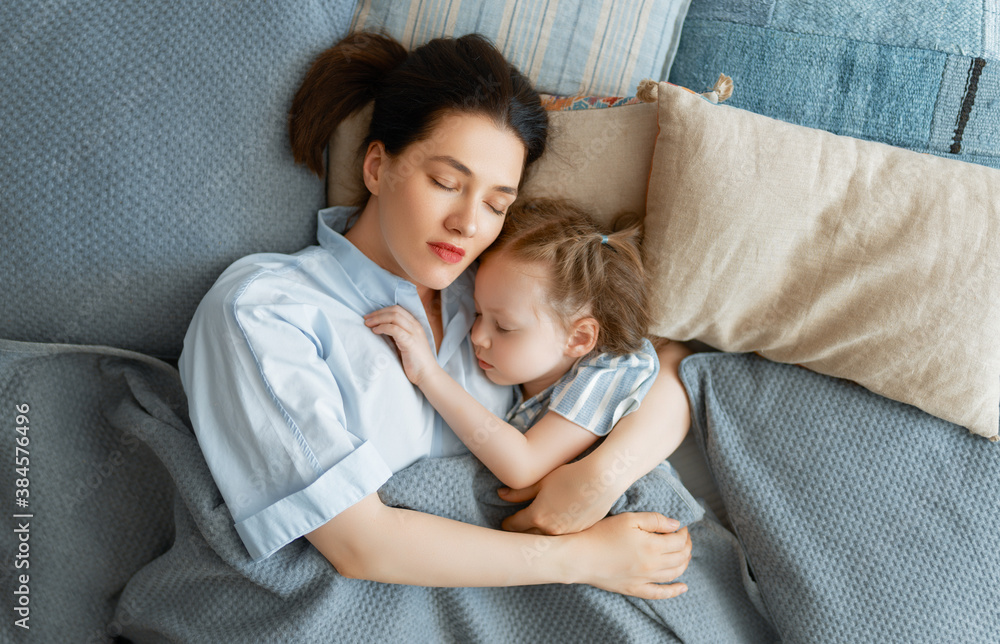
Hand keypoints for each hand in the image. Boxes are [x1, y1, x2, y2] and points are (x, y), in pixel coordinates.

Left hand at [363, 305, 436, 384]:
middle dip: (378, 313)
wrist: (427, 375)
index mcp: (415, 325)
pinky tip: (375, 331)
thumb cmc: (415, 362)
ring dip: (378, 319)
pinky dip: (383, 327)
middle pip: (395, 310)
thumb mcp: (405, 344)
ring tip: (368, 324)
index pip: (398, 309)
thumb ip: (397, 335)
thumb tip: (380, 329)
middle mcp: (415, 326)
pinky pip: (394, 329)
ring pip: (394, 317)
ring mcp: (414, 333)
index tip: (370, 317)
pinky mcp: (410, 342)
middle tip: (366, 319)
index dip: (382, 311)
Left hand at [500, 457, 622, 534]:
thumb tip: (500, 495)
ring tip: (534, 528)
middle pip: (528, 536)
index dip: (507, 523)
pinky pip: (563, 536)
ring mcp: (566, 533)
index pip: (514, 525)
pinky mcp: (580, 532)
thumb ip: (519, 492)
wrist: (602, 480)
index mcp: (537, 516)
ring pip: (546, 538)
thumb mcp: (541, 482)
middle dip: (521, 532)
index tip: (505, 522)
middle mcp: (550, 529)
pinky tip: (556, 524)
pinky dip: (556, 532)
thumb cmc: (570, 476)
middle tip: (516, 527)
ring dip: (538, 534)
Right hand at [568, 512, 690, 598]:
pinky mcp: (635, 589)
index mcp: (652, 546)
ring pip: (674, 574)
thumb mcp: (629, 519)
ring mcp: (644, 580)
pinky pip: (660, 593)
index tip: (680, 526)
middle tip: (683, 538)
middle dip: (686, 546)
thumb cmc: (601, 534)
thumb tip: (676, 525)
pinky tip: (683, 587)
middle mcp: (652, 565)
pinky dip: (674, 591)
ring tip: (684, 554)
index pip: (679, 541)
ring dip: (684, 563)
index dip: (683, 532)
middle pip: (680, 558)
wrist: (580, 557)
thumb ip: (655, 520)